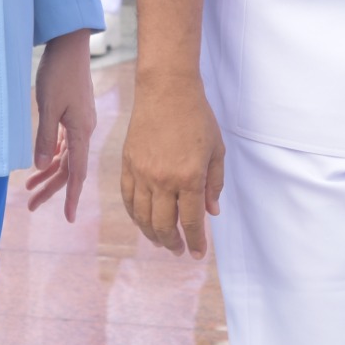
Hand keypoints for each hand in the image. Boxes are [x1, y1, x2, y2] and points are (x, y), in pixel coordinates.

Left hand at [24, 30, 98, 217]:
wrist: (71, 45)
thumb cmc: (59, 73)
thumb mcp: (48, 106)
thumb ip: (44, 137)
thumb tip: (39, 166)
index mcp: (81, 131)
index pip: (77, 172)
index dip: (71, 196)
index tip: (67, 218)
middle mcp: (84, 130)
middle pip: (70, 168)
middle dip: (51, 189)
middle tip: (31, 206)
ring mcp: (80, 122)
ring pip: (66, 157)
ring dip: (49, 174)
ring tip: (29, 190)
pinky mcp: (74, 114)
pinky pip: (65, 143)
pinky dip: (53, 156)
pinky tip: (42, 163)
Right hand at [120, 71, 223, 256]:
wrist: (166, 90)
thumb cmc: (197, 117)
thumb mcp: (216, 150)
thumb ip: (214, 184)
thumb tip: (212, 212)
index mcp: (189, 177)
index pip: (192, 221)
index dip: (196, 241)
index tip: (197, 254)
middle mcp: (163, 180)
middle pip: (164, 225)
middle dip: (173, 243)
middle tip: (179, 250)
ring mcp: (142, 173)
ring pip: (143, 217)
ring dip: (153, 234)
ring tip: (162, 241)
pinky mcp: (128, 165)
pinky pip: (128, 199)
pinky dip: (135, 216)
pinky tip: (143, 222)